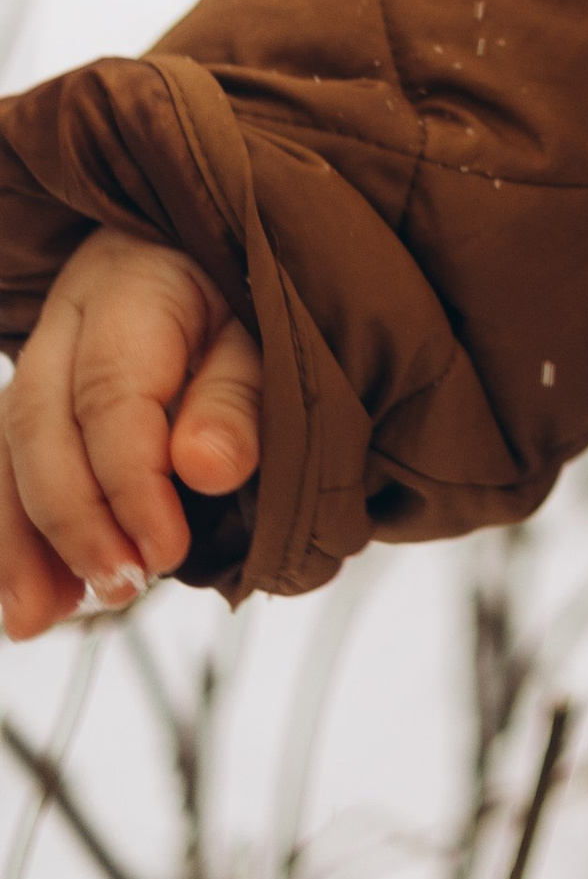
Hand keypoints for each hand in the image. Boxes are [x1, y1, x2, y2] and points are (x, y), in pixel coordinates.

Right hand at [0, 230, 261, 638]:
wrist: (220, 261)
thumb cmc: (251, 295)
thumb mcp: (270, 331)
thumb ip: (239, 397)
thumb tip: (206, 468)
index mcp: (133, 286)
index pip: (109, 394)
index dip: (129, 485)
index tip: (165, 554)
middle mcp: (69, 319)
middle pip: (39, 425)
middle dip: (73, 521)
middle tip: (121, 587)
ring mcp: (41, 359)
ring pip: (5, 452)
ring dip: (20, 544)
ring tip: (43, 617)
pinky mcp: (35, 403)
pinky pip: (4, 471)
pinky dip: (12, 539)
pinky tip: (31, 601)